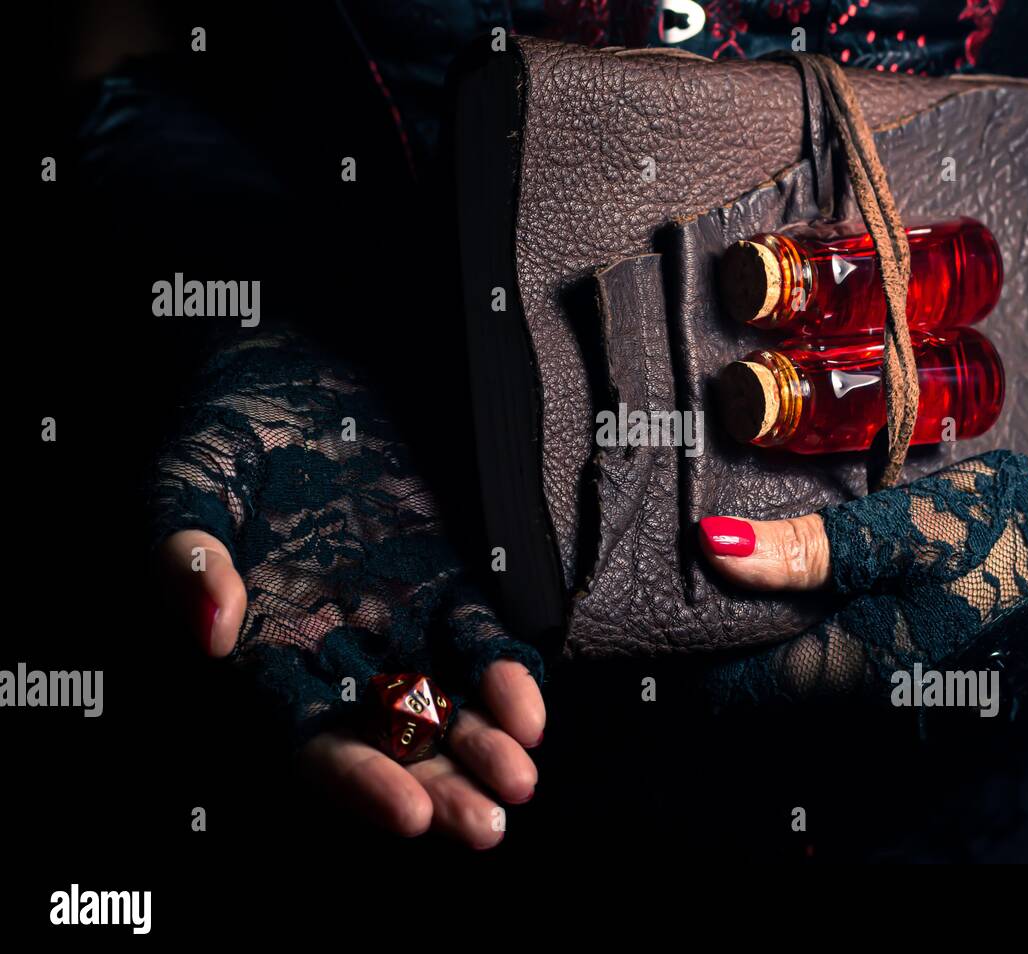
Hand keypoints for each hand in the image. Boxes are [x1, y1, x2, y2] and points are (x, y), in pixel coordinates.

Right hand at [153, 334, 545, 846]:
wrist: (289, 377)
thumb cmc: (223, 436)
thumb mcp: (184, 487)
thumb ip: (185, 557)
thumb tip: (211, 634)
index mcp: (263, 652)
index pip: (310, 737)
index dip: (356, 779)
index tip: (406, 810)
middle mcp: (332, 651)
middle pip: (389, 741)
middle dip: (437, 786)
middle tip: (483, 825)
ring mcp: (392, 616)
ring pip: (442, 702)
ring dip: (481, 745)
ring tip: (517, 780)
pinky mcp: (438, 577)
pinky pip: (474, 635)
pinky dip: (501, 671)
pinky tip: (529, 708)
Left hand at [695, 293, 1027, 704]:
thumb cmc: (1023, 531)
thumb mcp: (911, 526)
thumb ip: (810, 551)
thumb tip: (712, 552)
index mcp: (868, 671)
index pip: (741, 688)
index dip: (691, 652)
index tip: (655, 611)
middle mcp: (885, 706)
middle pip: (772, 689)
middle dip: (730, 641)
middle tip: (695, 577)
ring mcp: (916, 706)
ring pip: (813, 681)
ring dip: (778, 637)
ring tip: (749, 576)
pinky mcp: (940, 689)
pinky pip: (855, 673)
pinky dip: (825, 638)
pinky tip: (823, 592)